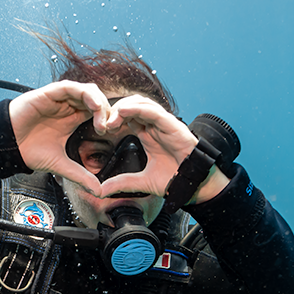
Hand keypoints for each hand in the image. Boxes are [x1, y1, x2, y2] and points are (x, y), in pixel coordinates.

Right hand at [9, 81, 110, 195]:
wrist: (7, 145)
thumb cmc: (28, 150)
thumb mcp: (61, 165)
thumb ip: (80, 175)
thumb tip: (98, 191)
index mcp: (72, 119)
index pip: (98, 112)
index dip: (110, 119)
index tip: (115, 134)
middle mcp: (68, 107)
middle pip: (97, 100)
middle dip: (109, 112)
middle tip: (111, 127)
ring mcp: (60, 99)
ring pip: (88, 90)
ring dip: (100, 102)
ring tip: (103, 119)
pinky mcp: (49, 93)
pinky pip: (71, 87)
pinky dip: (85, 94)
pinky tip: (94, 106)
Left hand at [98, 96, 227, 203]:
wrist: (194, 185)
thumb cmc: (174, 180)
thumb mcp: (142, 181)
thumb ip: (122, 183)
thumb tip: (102, 190)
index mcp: (148, 134)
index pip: (127, 117)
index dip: (112, 119)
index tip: (100, 129)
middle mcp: (155, 126)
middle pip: (131, 106)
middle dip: (114, 111)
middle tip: (101, 123)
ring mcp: (164, 123)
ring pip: (141, 103)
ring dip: (123, 107)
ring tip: (110, 118)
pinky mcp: (172, 125)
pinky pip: (153, 111)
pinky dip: (137, 108)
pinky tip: (123, 111)